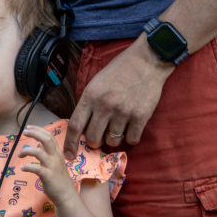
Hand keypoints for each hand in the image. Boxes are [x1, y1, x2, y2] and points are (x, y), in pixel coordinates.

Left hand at [17, 126, 77, 206]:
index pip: (49, 136)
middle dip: (34, 133)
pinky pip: (36, 168)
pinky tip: (22, 168)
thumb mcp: (55, 163)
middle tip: (24, 132)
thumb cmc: (59, 179)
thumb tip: (39, 144)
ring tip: (20, 155)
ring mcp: (52, 166)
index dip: (38, 129)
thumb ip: (48, 153)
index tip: (28, 128)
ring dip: (27, 151)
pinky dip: (27, 167)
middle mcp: (56, 157)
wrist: (66, 195)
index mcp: (57, 153)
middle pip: (46, 139)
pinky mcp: (48, 176)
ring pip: (39, 152)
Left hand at [62, 37, 172, 158]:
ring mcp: (123, 112)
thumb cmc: (120, 70)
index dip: (70, 143)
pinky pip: (131, 140)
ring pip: (112, 141)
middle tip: (99, 137)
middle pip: (93, 138)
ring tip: (118, 126)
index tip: (69, 155)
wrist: (147, 61)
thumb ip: (89, 103)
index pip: (75, 125)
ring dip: (113, 139)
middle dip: (94, 142)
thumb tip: (83, 127)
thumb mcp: (97, 82)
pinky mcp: (140, 117)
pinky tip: (131, 127)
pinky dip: (130, 137)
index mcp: (91, 95)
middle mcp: (105, 105)